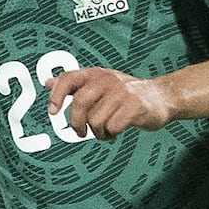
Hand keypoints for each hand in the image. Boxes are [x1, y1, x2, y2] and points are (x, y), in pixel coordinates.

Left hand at [45, 67, 172, 140]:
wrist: (161, 96)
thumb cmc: (126, 93)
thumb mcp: (99, 83)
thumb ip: (74, 85)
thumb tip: (48, 83)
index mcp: (96, 74)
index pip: (69, 78)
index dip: (57, 95)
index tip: (53, 111)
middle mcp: (107, 80)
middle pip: (80, 102)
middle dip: (76, 123)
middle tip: (80, 132)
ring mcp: (121, 92)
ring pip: (95, 119)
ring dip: (98, 132)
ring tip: (106, 129)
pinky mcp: (134, 106)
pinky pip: (112, 126)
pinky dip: (111, 134)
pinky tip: (116, 130)